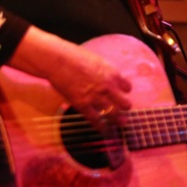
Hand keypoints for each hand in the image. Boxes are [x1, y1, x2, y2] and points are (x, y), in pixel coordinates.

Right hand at [10, 26, 131, 125]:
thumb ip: (105, 71)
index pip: (127, 86)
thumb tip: (107, 76)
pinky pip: (95, 119)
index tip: (124, 93)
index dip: (126, 90)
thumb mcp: (97, 60)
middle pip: (124, 102)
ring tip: (121, 122)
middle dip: (126, 107)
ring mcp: (95, 97)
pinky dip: (101, 126)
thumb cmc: (75, 56)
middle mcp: (107, 87)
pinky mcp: (82, 105)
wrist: (58, 61)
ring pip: (113, 113)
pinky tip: (104, 129)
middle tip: (126, 109)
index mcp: (112, 74)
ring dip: (118, 119)